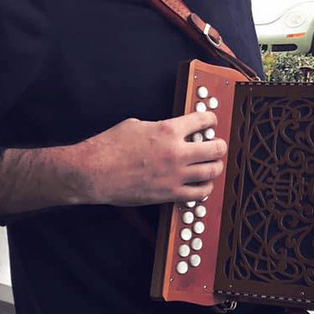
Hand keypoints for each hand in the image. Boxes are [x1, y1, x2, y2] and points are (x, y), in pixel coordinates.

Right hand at [78, 110, 226, 206]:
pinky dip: (205, 188)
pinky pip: (199, 193)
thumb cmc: (109, 147)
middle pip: (216, 148)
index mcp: (168, 129)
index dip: (211, 119)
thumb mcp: (136, 125)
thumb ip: (159, 127)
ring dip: (215, 166)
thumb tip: (171, 130)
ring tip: (212, 165)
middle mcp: (177, 152)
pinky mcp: (170, 194)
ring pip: (212, 171)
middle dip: (220, 145)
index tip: (211, 122)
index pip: (204, 120)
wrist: (93, 172)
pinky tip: (202, 184)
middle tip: (217, 145)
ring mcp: (175, 175)